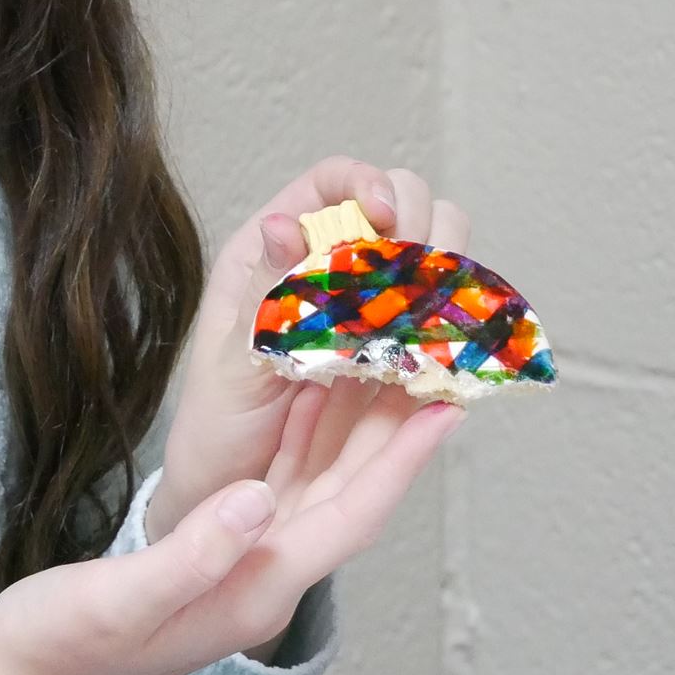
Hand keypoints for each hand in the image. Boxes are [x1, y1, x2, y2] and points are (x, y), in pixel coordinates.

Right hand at [0, 386, 456, 674]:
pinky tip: (308, 392)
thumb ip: (193, 553)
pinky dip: (301, 434)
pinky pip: (279, 481)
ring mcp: (243, 564)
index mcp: (255, 588)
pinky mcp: (218, 550)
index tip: (444, 411)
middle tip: (435, 365)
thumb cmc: (63, 645)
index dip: (399, 463)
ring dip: (356, 426)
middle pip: (350, 494)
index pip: (349, 516)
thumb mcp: (121, 600)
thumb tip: (255, 496)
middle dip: (396, 433)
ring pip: (320, 483)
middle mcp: (264, 576)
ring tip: (389, 363)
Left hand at [148, 157, 472, 546]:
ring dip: (446, 279)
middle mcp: (329, 273)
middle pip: (403, 209)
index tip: (389, 221)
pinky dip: (458, 330)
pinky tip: (444, 357)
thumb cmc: (216, 422)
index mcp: (274, 253)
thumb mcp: (229, 360)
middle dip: (423, 230)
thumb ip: (263, 295)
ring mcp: (370, 313)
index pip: (335, 182)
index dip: (370, 184)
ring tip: (427, 322)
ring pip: (435, 261)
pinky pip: (446, 324)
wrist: (230, 492)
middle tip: (415, 282)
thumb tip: (284, 223)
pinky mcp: (400, 357)